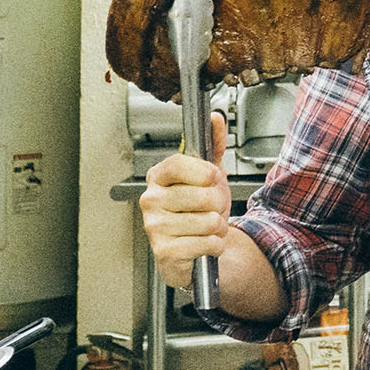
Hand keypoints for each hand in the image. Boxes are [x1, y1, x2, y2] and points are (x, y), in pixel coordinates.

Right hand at [140, 112, 230, 292]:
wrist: (198, 246)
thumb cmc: (200, 209)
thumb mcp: (210, 175)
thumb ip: (214, 145)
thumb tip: (215, 118)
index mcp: (158, 177)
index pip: (179, 164)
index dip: (203, 172)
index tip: (211, 178)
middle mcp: (151, 199)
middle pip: (202, 195)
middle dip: (218, 203)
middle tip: (210, 208)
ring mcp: (154, 226)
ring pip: (208, 221)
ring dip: (217, 226)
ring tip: (207, 226)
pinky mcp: (164, 251)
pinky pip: (206, 243)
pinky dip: (215, 244)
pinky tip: (204, 243)